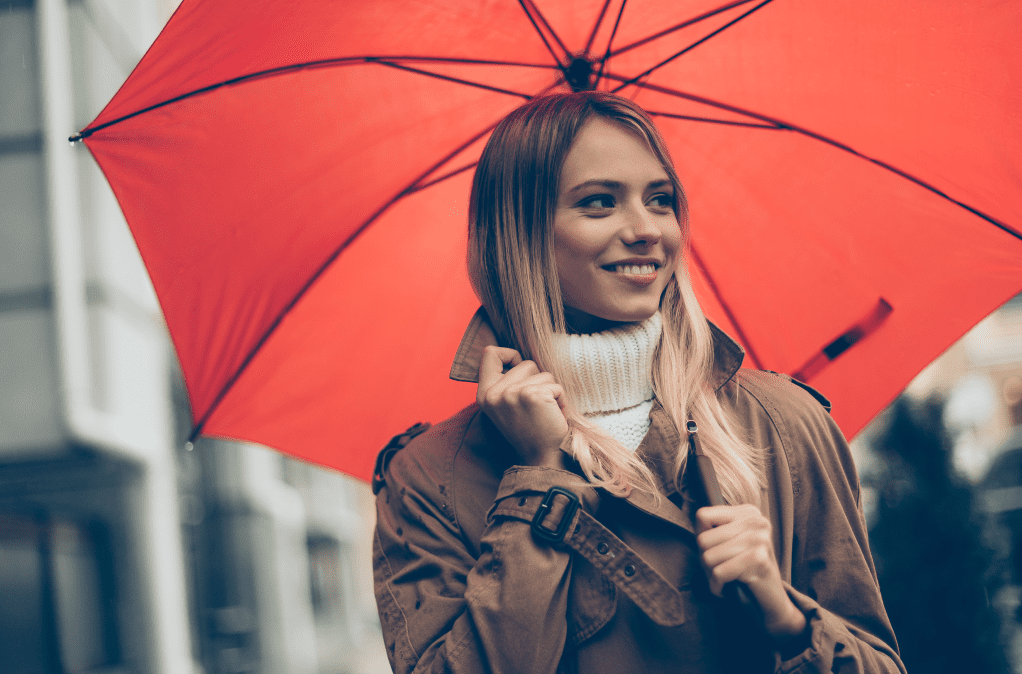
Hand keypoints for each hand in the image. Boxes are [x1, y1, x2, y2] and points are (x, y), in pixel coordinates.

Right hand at [477, 346, 569, 467]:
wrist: (542, 458)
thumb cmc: (529, 429)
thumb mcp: (505, 404)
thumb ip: (504, 382)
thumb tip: (516, 357)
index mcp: (484, 393)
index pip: (490, 353)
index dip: (510, 356)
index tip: (518, 372)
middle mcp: (493, 393)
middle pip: (525, 362)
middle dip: (537, 381)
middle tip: (535, 406)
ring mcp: (512, 394)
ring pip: (543, 373)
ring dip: (550, 391)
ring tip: (544, 412)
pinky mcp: (532, 396)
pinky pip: (556, 385)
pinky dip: (561, 399)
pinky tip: (553, 415)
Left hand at [696, 504, 806, 639]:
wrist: (771, 597)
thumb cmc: (743, 568)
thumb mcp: (728, 541)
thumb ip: (712, 527)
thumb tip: (697, 519)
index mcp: (748, 512)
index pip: (702, 515)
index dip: (701, 536)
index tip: (714, 549)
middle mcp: (756, 521)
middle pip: (703, 539)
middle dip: (705, 560)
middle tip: (720, 568)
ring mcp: (760, 539)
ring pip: (708, 557)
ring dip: (711, 575)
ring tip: (724, 577)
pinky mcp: (759, 560)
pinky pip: (719, 573)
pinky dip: (717, 586)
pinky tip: (727, 588)